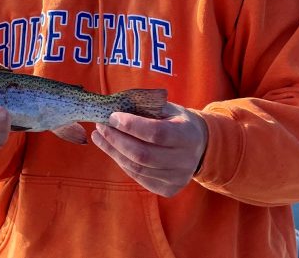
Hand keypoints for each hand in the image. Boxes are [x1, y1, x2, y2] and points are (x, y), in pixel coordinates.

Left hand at [92, 104, 207, 196]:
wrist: (199, 146)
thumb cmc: (177, 122)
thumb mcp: (167, 109)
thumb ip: (144, 108)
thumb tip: (112, 109)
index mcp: (188, 136)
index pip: (156, 133)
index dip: (132, 125)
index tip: (112, 116)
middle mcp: (185, 161)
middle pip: (143, 155)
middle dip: (116, 140)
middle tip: (100, 126)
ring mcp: (177, 178)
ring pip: (137, 168)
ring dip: (113, 151)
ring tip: (99, 136)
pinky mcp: (168, 190)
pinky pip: (138, 176)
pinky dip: (122, 161)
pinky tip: (112, 149)